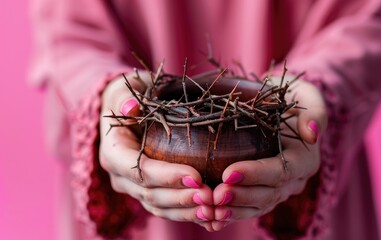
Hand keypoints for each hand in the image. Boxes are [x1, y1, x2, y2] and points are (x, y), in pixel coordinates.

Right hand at [99, 72, 214, 229]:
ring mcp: (133, 187)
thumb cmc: (130, 96)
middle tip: (210, 197)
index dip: (166, 176)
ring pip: (159, 206)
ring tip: (213, 210)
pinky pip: (166, 208)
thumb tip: (130, 107)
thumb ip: (126, 98)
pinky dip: (187, 213)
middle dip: (181, 198)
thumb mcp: (126, 90)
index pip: (139, 170)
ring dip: (186, 211)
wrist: (128, 110)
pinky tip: (210, 216)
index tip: (196, 176)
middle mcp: (120, 176)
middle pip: (150, 193)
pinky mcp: (148, 192)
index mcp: (113, 152)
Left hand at [211, 78, 327, 230]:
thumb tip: (312, 134)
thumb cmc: (291, 97)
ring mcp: (280, 189)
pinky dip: (231, 213)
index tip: (228, 173)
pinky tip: (212, 217)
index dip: (255, 174)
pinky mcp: (265, 192)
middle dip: (241, 196)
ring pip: (258, 206)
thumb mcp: (308, 96)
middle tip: (215, 195)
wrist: (282, 107)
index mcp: (305, 158)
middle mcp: (294, 179)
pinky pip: (249, 208)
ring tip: (211, 208)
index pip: (280, 171)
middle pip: (268, 194)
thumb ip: (315, 112)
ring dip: (234, 209)